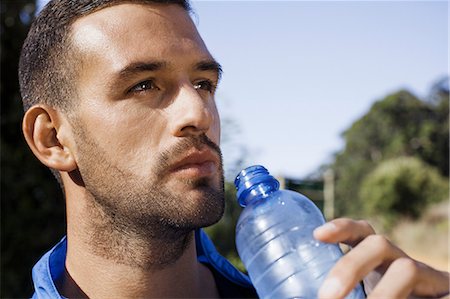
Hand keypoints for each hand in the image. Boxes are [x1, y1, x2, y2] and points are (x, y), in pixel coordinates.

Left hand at [313, 218, 449, 298]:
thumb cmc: (386, 297)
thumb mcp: (360, 294)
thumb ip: (337, 292)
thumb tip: (303, 298)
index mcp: (374, 258)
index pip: (359, 232)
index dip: (341, 228)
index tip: (318, 234)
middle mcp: (397, 260)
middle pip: (378, 244)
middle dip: (350, 267)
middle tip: (327, 297)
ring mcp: (423, 274)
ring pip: (406, 268)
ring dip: (383, 294)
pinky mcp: (445, 291)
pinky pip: (438, 294)